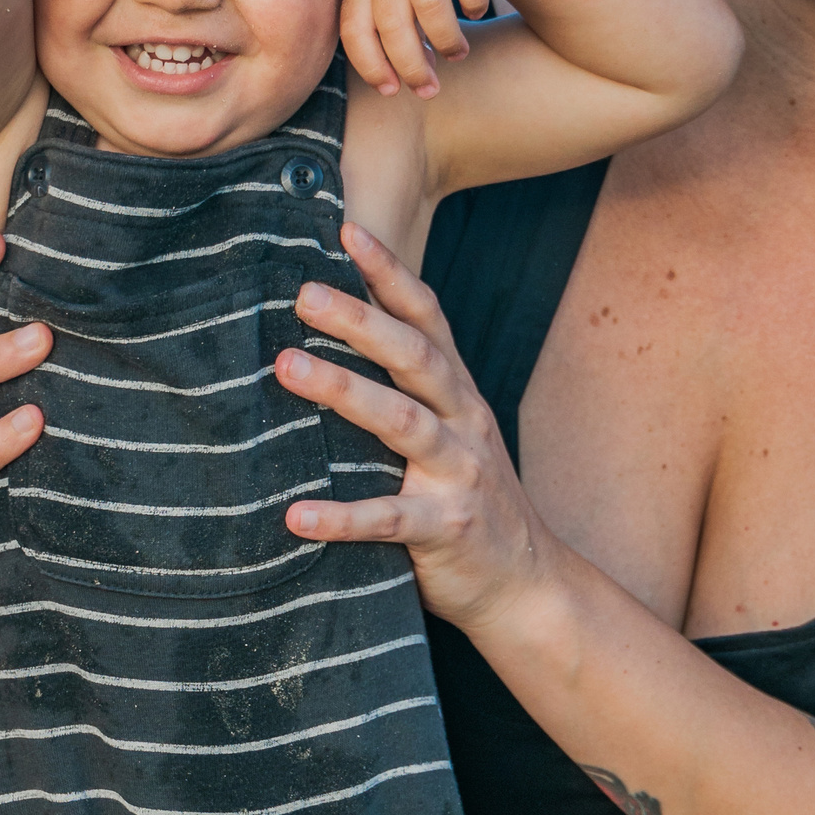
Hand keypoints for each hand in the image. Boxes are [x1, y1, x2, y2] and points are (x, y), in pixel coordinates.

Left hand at [270, 221, 566, 634]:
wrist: (528, 584)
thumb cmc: (467, 497)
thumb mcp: (451, 431)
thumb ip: (405, 391)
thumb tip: (325, 336)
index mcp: (458, 393)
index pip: (427, 318)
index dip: (390, 272)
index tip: (347, 230)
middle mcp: (464, 422)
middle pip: (414, 358)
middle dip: (360, 321)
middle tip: (304, 293)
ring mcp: (459, 474)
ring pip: (402, 423)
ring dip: (344, 392)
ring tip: (286, 369)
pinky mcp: (446, 530)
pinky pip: (389, 519)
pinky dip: (342, 517)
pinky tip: (296, 515)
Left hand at [341, 0, 497, 97]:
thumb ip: (388, 23)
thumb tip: (403, 82)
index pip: (353, 26)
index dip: (370, 64)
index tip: (392, 92)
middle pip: (391, 21)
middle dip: (411, 65)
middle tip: (430, 88)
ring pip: (429, 3)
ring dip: (446, 40)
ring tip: (457, 53)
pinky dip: (475, 2)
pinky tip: (477, 11)